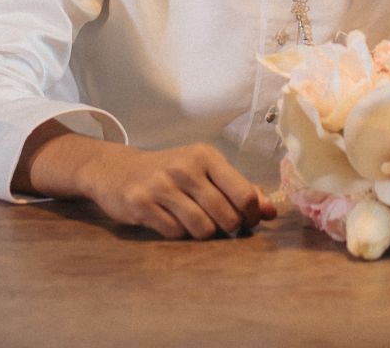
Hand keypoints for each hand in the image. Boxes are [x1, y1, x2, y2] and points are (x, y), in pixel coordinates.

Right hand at [19, 127, 276, 238]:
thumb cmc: (171, 173)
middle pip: (225, 216)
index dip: (251, 215)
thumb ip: (239, 189)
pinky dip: (178, 235)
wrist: (118, 170)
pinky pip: (174, 233)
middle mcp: (185, 167)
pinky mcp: (142, 204)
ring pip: (202, 228)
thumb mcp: (205, 171)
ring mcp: (162, 185)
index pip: (244, 194)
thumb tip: (271, 212)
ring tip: (195, 223)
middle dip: (228, 229)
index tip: (246, 221)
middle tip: (220, 226)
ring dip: (203, 234)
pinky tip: (171, 222)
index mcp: (206, 155)